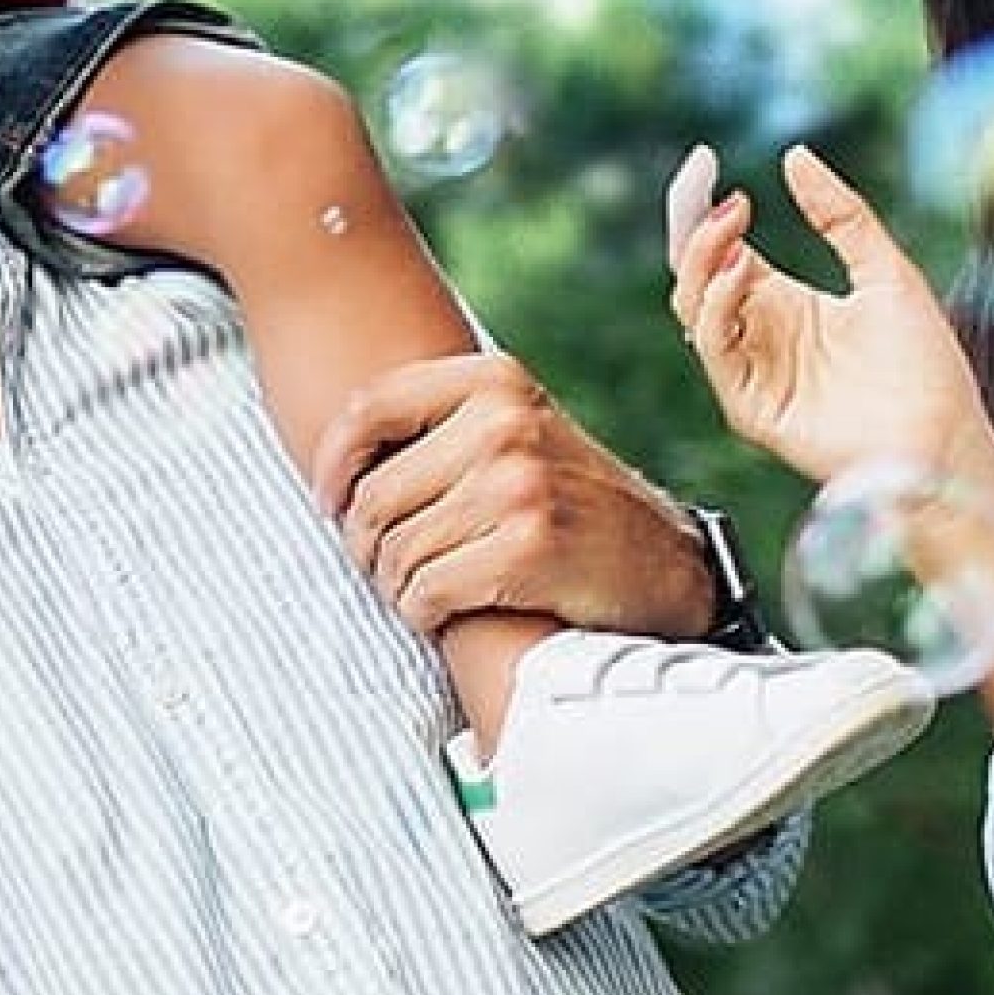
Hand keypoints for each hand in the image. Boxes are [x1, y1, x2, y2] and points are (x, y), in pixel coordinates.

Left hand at [312, 352, 714, 640]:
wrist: (665, 566)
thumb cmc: (569, 505)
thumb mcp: (518, 434)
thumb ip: (442, 427)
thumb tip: (335, 454)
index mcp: (495, 382)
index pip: (370, 406)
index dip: (332, 462)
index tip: (328, 501)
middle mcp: (505, 423)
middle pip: (375, 496)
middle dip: (366, 545)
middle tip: (384, 568)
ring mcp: (518, 484)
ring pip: (396, 551)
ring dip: (397, 586)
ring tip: (424, 590)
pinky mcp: (528, 547)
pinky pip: (426, 592)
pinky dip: (424, 612)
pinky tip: (447, 611)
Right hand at [669, 144, 992, 487]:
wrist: (947, 437)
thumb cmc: (926, 365)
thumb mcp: (886, 270)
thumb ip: (841, 216)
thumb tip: (795, 155)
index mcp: (784, 302)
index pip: (721, 247)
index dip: (704, 205)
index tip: (705, 158)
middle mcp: (759, 334)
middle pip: (695, 272)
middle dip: (695, 226)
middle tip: (717, 189)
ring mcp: (751, 370)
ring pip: (692, 306)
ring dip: (702, 259)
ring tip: (733, 225)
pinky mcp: (751, 406)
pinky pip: (714, 349)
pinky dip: (716, 306)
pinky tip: (740, 274)